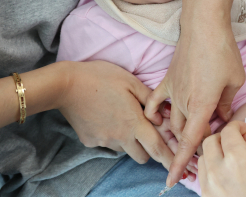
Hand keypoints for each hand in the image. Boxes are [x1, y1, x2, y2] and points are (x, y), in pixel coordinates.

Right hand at [57, 61, 174, 169]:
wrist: (66, 85)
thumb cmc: (101, 77)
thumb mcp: (131, 81)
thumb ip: (150, 99)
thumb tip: (163, 114)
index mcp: (134, 122)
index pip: (157, 147)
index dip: (170, 159)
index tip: (179, 167)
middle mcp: (120, 137)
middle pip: (142, 156)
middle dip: (148, 149)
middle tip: (146, 133)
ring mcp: (104, 141)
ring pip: (124, 149)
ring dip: (129, 141)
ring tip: (120, 118)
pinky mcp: (90, 141)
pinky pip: (107, 143)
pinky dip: (110, 135)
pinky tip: (104, 117)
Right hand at [145, 21, 245, 185]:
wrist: (204, 25)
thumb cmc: (223, 51)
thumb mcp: (235, 80)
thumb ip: (227, 103)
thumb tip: (223, 117)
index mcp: (202, 105)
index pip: (190, 142)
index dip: (182, 163)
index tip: (173, 180)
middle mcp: (183, 102)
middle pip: (183, 133)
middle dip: (192, 143)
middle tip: (206, 144)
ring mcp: (173, 90)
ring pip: (172, 120)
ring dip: (180, 130)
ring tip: (192, 131)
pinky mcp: (167, 80)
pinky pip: (154, 102)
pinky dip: (154, 113)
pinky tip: (157, 119)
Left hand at [198, 121, 245, 196]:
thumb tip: (244, 136)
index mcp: (237, 159)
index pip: (228, 131)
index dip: (236, 126)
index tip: (242, 128)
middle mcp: (218, 170)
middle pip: (210, 141)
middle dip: (222, 137)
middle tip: (234, 141)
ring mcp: (209, 186)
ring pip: (203, 158)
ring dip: (214, 153)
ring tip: (228, 158)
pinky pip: (202, 176)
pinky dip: (210, 169)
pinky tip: (224, 174)